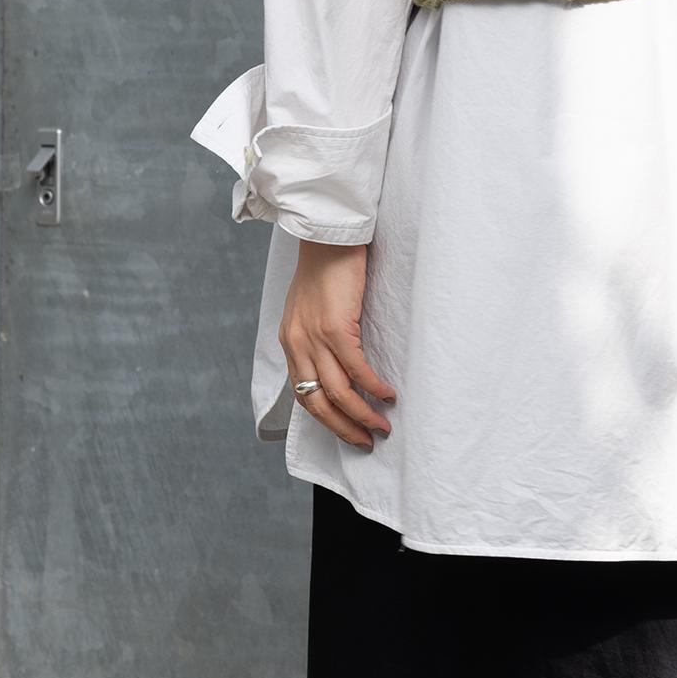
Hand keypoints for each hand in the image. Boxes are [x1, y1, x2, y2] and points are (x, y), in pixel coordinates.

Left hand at [279, 239, 395, 449]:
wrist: (328, 237)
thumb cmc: (324, 267)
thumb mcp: (308, 307)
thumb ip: (314, 335)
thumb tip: (335, 361)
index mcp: (289, 341)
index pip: (303, 394)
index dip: (325, 418)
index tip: (346, 430)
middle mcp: (296, 344)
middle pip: (318, 402)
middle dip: (343, 428)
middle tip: (366, 441)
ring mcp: (314, 337)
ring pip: (337, 392)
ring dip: (361, 415)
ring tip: (381, 426)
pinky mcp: (335, 327)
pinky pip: (355, 368)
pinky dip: (372, 387)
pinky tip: (387, 395)